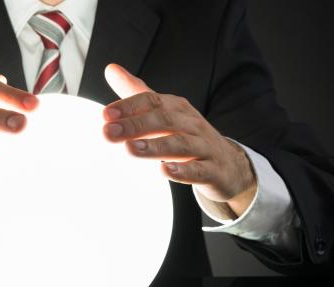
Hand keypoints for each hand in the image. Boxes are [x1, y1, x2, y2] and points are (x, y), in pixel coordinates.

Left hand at [102, 64, 256, 216]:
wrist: (228, 165)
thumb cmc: (187, 136)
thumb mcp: (164, 113)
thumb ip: (137, 94)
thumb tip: (110, 69)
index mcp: (178, 108)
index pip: (153, 102)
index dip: (129, 107)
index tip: (105, 115)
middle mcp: (192, 124)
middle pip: (164, 121)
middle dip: (135, 126)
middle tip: (108, 133)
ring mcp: (205, 147)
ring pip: (181, 144)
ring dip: (155, 147)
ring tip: (131, 149)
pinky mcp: (213, 171)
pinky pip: (199, 170)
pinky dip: (184, 171)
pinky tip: (165, 171)